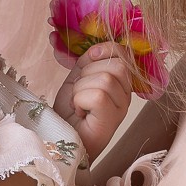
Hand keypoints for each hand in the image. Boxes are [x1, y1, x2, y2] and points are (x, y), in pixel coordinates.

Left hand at [53, 43, 134, 159]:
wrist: (60, 136)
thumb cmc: (69, 112)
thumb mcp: (77, 78)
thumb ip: (89, 62)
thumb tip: (97, 49)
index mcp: (119, 82)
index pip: (122, 53)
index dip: (104, 50)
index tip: (88, 62)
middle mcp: (125, 95)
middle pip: (116, 65)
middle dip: (88, 73)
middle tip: (79, 92)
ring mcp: (121, 108)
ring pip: (105, 80)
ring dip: (80, 90)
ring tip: (78, 104)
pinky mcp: (112, 119)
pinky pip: (98, 95)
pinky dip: (80, 101)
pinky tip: (79, 112)